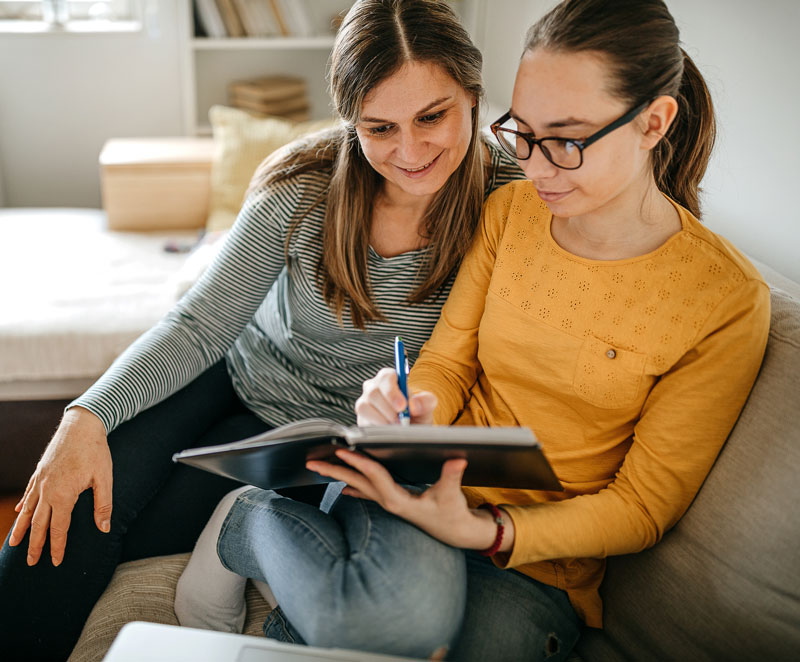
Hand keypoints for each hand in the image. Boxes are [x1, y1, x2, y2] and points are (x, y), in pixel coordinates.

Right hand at [10, 406, 112, 565]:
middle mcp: (47, 490)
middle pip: (39, 524)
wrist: (82, 424)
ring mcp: (41, 480)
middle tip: (30, 562)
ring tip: (14, 543)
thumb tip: (104, 529)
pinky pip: (28, 493)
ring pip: (27, 510)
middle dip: (34, 544)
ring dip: (21, 528)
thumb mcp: (105, 478)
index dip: (57, 547)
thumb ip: (103, 505)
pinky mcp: (39, 471)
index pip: (58, 528)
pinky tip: (19, 512)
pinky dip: (23, 505)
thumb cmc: (96, 451)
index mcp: (63, 495)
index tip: (55, 562)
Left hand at [307, 450, 513, 550]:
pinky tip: (343, 487)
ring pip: (358, 486)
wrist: (457, 533)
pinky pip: (368, 493)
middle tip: (311, 462)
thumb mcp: (452, 495)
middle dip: (335, 471)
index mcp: (399, 501)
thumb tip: (458, 459)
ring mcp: (389, 503)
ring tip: (320, 467)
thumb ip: (452, 476)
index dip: (359, 461)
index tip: (342, 449)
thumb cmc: (453, 514)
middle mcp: (389, 502)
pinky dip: (354, 487)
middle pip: (357, 482)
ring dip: (340, 475)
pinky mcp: (393, 503)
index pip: (374, 476)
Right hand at [355, 367, 437, 425]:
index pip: (386, 377)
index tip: (402, 406)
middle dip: (388, 410)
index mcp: (389, 378)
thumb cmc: (417, 412)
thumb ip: (426, 401)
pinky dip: (376, 428)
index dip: (392, 392)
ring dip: (382, 420)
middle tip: (401, 421)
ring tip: (396, 427)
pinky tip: (388, 430)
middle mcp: (374, 387)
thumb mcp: (427, 406)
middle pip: (373, 392)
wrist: (411, 428)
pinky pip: (362, 421)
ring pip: (364, 407)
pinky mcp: (361, 418)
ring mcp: (365, 402)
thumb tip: (414, 405)